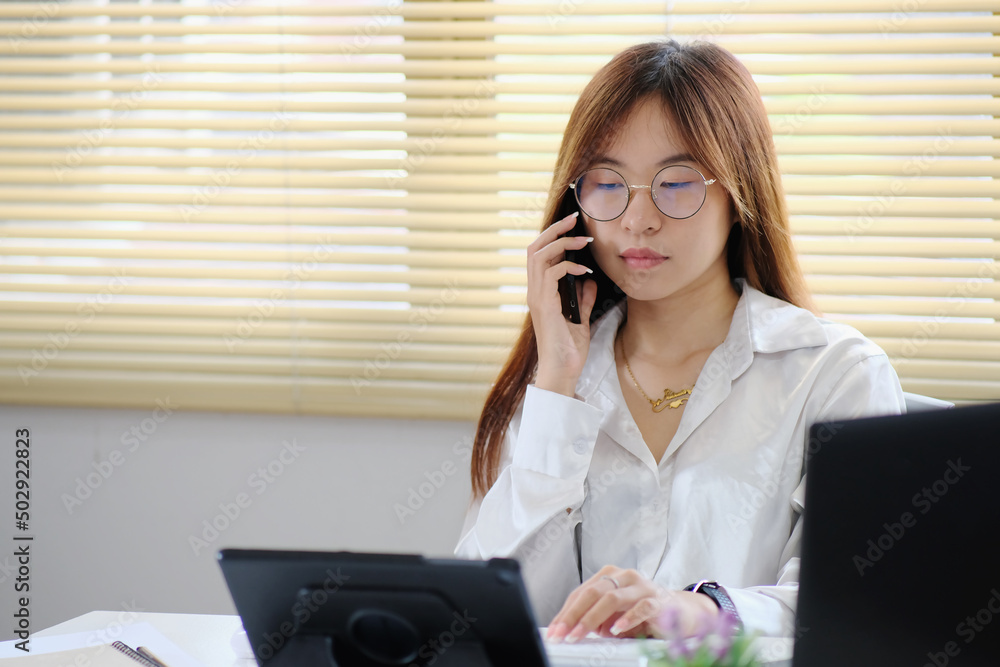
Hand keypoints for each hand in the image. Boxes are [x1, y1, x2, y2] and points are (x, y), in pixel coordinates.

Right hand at [525, 211, 598, 396]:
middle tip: (574, 219)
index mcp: (540, 293)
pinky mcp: (544, 304)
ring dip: (561, 243)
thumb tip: (590, 281)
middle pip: (533, 248)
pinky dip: (569, 267)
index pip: (538, 255)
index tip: (572, 226)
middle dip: (553, 230)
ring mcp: (536, 297)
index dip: (552, 237)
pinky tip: (586, 272)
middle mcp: (534, 292)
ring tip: (583, 240)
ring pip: (538, 255)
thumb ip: (582, 299)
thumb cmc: (569, 350)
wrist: (562, 371)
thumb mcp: (580, 319)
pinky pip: (552, 273)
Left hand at [544, 566, 719, 642]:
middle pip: (593, 592)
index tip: (554, 631)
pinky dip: (626, 619)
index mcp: (611, 576)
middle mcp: (625, 576)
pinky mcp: (659, 600)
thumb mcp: (616, 615)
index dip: (566, 612)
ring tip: (580, 634)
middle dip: (573, 615)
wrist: (683, 611)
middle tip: (562, 634)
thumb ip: (598, 618)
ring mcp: (642, 586)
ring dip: (592, 618)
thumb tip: (574, 630)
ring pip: (612, 598)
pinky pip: (641, 608)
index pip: (582, 592)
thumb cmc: (645, 612)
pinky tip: (615, 630)